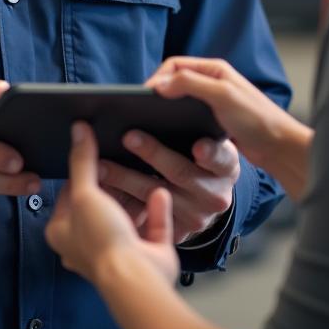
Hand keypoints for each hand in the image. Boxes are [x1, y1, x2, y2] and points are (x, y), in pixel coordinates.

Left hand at [46, 122, 178, 286]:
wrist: (136, 277)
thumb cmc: (102, 241)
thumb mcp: (85, 193)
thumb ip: (82, 162)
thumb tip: (78, 131)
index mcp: (64, 235)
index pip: (68, 196)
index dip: (79, 175)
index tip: (90, 155)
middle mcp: (90, 245)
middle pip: (99, 206)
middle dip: (112, 186)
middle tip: (119, 160)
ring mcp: (120, 251)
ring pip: (128, 217)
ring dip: (137, 197)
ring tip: (143, 171)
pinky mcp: (148, 254)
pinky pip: (154, 226)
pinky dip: (158, 210)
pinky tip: (160, 192)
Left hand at [97, 128, 238, 243]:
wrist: (201, 198)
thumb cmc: (197, 156)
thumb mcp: (206, 139)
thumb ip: (193, 123)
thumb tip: (160, 96)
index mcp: (226, 166)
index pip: (222, 157)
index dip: (210, 153)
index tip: (197, 147)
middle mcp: (216, 195)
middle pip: (181, 173)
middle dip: (153, 153)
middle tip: (128, 136)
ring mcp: (197, 218)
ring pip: (156, 195)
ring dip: (126, 180)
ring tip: (102, 165)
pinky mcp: (178, 233)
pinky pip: (145, 219)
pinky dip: (122, 204)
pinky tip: (103, 191)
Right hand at [146, 57, 312, 200]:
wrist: (279, 147)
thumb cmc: (256, 118)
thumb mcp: (222, 96)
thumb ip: (191, 84)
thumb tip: (160, 83)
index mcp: (214, 69)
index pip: (175, 65)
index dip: (157, 77)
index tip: (144, 95)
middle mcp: (212, 81)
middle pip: (175, 80)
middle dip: (159, 91)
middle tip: (144, 109)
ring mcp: (213, 100)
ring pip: (181, 98)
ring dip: (167, 106)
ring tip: (154, 120)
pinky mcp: (214, 119)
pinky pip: (188, 115)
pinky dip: (177, 120)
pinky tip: (172, 132)